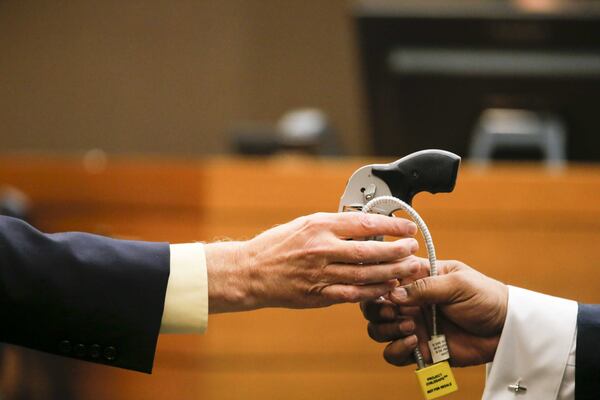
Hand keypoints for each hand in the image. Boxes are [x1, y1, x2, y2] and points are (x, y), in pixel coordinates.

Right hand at [205, 212, 419, 312]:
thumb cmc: (275, 245)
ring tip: (410, 268)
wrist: (250, 272)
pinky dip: (373, 292)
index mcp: (318, 227)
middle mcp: (321, 249)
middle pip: (369, 251)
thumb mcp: (303, 224)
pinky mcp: (318, 295)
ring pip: (365, 275)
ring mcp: (320, 274)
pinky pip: (352, 294)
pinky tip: (388, 287)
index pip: (363, 223)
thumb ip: (333, 225)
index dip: (390, 226)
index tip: (407, 228)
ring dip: (391, 272)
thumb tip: (363, 225)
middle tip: (414, 249)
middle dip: (397, 251)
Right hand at [361, 258, 507, 366]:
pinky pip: (394, 354)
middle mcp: (409, 302)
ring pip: (378, 331)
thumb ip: (425, 287)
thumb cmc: (486, 297)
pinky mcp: (420, 349)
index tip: (383, 290)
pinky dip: (397, 350)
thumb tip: (393, 293)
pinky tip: (414, 343)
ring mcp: (413, 326)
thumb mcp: (458, 283)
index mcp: (416, 279)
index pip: (383, 278)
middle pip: (373, 306)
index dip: (375, 284)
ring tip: (411, 327)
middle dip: (376, 310)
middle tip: (393, 313)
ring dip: (387, 330)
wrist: (506, 330)